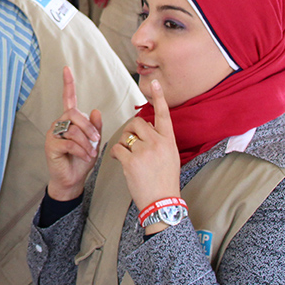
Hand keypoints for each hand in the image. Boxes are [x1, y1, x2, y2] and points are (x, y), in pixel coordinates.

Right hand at [44, 67, 102, 200]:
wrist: (72, 179)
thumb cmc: (82, 160)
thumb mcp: (94, 142)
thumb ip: (95, 127)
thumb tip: (95, 111)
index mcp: (70, 121)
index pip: (68, 98)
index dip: (68, 84)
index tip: (66, 69)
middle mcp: (59, 124)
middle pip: (74, 114)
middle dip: (89, 127)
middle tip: (96, 141)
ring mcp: (53, 134)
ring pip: (73, 129)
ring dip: (86, 142)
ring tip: (91, 153)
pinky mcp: (51, 145)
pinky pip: (70, 142)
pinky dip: (81, 150)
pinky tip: (84, 156)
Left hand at [109, 80, 180, 217]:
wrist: (162, 202)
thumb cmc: (165, 181)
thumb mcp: (170, 157)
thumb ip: (160, 141)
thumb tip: (147, 129)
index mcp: (168, 141)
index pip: (163, 115)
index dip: (159, 98)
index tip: (155, 82)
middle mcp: (158, 143)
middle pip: (137, 123)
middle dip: (129, 131)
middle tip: (129, 143)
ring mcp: (145, 152)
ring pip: (125, 136)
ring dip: (122, 144)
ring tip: (127, 157)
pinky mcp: (131, 161)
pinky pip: (116, 148)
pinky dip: (115, 154)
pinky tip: (119, 161)